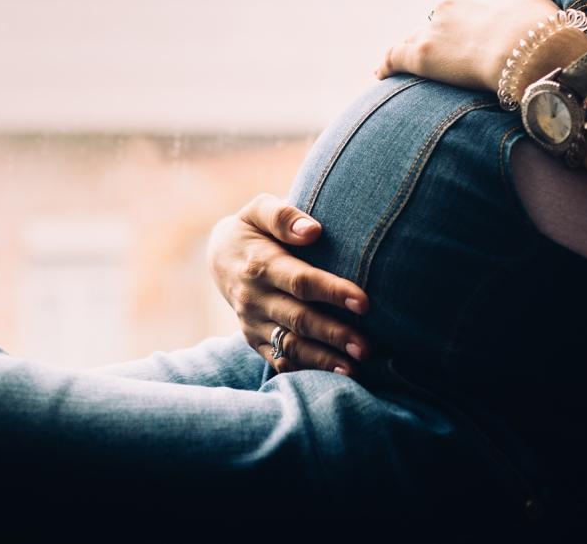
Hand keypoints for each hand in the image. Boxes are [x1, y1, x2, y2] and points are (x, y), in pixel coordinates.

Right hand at [206, 193, 370, 375]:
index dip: (332, 292)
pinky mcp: (254, 339)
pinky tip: (332, 376)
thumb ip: (283, 216)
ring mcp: (252, 322)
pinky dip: (304, 371)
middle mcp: (254, 298)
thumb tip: (312, 230)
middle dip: (334, 334)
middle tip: (366, 347)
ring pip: (289, 346)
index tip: (364, 303)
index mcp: (260, 264)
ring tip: (353, 369)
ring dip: (322, 359)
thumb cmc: (253, 229)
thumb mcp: (258, 210)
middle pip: (299, 319)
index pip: (300, 281)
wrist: (220, 257)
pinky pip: (278, 360)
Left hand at [372, 0, 562, 91]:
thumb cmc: (541, 28)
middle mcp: (448, 5)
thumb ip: (513, 2)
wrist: (532, 48)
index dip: (459, 25)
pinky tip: (380, 74)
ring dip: (415, 52)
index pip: (458, 7)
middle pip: (435, 23)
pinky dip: (386, 65)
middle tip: (449, 60)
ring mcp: (434, 29)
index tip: (464, 39)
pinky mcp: (423, 55)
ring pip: (416, 40)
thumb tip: (514, 12)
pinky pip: (395, 58)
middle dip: (439, 38)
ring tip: (410, 69)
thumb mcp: (531, 0)